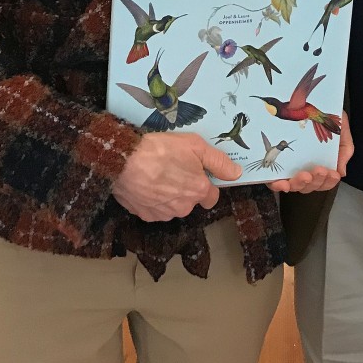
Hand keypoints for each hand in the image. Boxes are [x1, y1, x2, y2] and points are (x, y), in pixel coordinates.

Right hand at [113, 133, 241, 221]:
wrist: (125, 160)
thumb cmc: (161, 150)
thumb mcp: (196, 146)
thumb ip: (219, 162)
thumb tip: (237, 173)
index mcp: (198, 191)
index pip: (212, 197)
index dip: (206, 184)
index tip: (196, 173)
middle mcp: (183, 207)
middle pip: (191, 201)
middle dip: (186, 188)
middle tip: (174, 168)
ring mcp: (164, 214)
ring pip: (173, 206)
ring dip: (169, 195)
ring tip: (157, 174)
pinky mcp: (145, 215)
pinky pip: (155, 209)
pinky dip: (153, 199)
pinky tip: (146, 183)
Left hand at [266, 110, 353, 193]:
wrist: (314, 100)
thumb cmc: (327, 118)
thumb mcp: (341, 131)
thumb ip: (345, 149)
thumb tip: (341, 172)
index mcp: (320, 164)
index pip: (324, 182)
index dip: (328, 181)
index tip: (332, 173)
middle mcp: (305, 168)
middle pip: (310, 186)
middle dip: (316, 181)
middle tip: (320, 170)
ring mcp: (290, 167)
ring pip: (295, 185)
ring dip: (300, 183)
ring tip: (305, 175)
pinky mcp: (276, 163)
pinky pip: (275, 180)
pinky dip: (278, 185)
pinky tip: (282, 184)